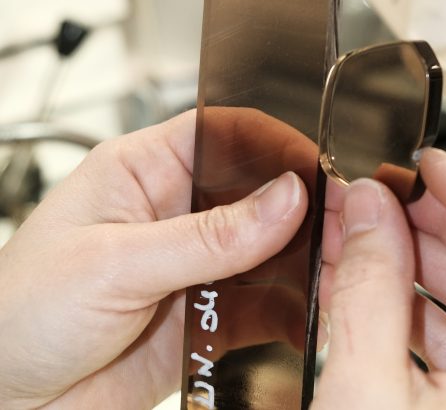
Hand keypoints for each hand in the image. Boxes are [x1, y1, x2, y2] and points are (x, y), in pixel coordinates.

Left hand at [0, 110, 307, 408]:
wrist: (1, 405)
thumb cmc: (15, 315)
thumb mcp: (113, 263)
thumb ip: (207, 235)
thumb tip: (284, 197)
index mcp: (143, 170)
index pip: (224, 133)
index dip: (274, 142)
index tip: (316, 166)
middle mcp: (175, 210)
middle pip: (256, 192)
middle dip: (302, 207)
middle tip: (341, 223)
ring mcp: (194, 263)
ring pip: (267, 249)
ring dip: (303, 259)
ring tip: (337, 270)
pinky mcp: (206, 314)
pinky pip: (261, 304)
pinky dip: (290, 309)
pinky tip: (309, 314)